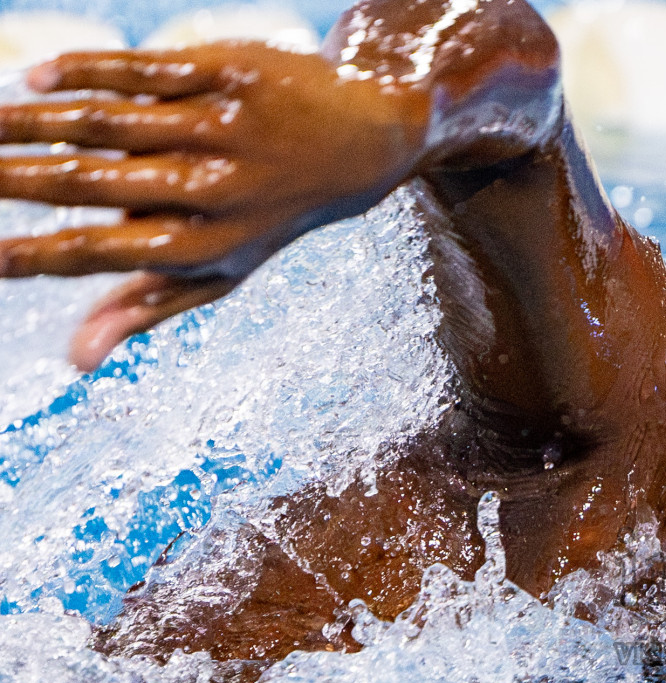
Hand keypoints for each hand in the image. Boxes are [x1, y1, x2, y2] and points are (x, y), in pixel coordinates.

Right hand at [0, 43, 431, 369]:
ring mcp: (225, 127)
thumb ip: (144, 306)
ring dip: (34, 119)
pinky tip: (35, 78)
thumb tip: (74, 360)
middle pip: (94, 182)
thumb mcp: (220, 269)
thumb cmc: (268, 214)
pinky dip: (85, 71)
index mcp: (208, 245)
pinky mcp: (231, 72)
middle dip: (16, 178)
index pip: (104, 253)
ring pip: (110, 121)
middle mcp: (217, 188)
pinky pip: (143, 69)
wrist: (363, 143)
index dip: (35, 254)